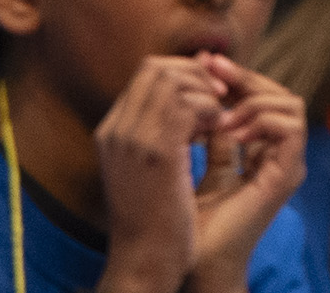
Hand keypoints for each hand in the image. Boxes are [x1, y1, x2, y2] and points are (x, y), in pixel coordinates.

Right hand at [94, 54, 223, 292]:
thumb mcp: (146, 168)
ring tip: (219, 116)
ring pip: (172, 80)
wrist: (144, 262)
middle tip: (219, 96)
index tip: (207, 93)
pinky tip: (218, 129)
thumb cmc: (154, 218)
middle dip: (195, 74)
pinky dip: (210, 109)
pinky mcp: (157, 153)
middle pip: (157, 68)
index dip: (183, 73)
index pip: (146, 74)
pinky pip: (188, 105)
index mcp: (110, 132)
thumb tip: (192, 90)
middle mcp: (116, 130)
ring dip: (204, 91)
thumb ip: (159, 129)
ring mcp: (133, 140)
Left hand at [187, 57, 308, 292]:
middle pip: (279, 93)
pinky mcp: (287, 176)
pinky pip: (291, 128)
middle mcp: (278, 153)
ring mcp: (287, 164)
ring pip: (291, 104)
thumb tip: (203, 78)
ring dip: (254, 100)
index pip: (260, 95)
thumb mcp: (201, 157)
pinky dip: (262, 121)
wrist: (191, 258)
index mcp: (260, 147)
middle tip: (213, 69)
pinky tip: (231, 131)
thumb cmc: (192, 216)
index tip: (205, 62)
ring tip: (221, 116)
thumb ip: (213, 125)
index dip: (236, 75)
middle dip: (245, 78)